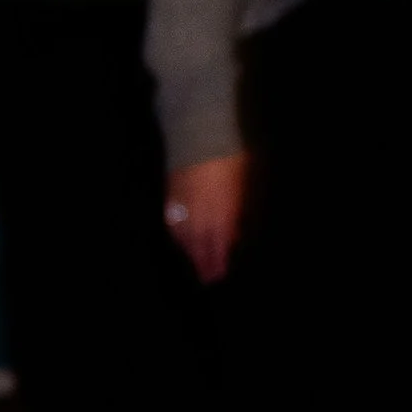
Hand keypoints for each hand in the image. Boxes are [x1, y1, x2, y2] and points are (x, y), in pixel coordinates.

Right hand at [164, 151, 245, 285]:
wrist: (198, 132)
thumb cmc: (228, 156)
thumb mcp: (240, 184)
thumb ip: (235, 211)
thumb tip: (232, 233)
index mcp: (221, 212)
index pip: (218, 245)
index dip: (218, 261)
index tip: (218, 275)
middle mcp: (200, 213)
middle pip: (199, 246)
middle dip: (202, 263)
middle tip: (206, 278)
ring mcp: (183, 205)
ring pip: (184, 236)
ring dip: (189, 251)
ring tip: (194, 262)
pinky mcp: (170, 196)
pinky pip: (173, 223)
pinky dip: (177, 235)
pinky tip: (179, 239)